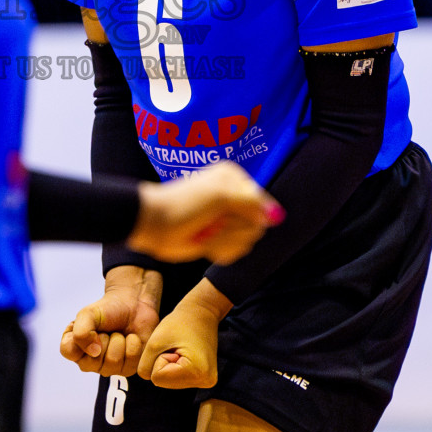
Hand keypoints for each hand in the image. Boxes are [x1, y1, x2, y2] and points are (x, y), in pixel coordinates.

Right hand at [61, 267, 161, 376]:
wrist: (134, 305)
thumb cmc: (108, 309)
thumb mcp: (89, 313)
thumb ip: (81, 332)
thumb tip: (93, 353)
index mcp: (76, 346)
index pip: (69, 352)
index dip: (82, 339)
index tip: (92, 327)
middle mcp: (90, 361)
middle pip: (92, 362)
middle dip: (103, 339)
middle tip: (107, 330)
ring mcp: (108, 368)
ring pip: (112, 362)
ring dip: (119, 341)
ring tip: (119, 333)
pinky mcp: (127, 369)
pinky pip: (130, 363)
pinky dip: (133, 345)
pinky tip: (131, 338)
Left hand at [127, 160, 281, 264]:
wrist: (154, 225)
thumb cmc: (183, 204)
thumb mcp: (220, 195)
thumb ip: (252, 202)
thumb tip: (277, 215)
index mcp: (234, 179)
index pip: (263, 202)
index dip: (249, 214)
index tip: (227, 212)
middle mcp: (233, 197)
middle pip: (257, 224)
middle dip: (233, 228)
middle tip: (212, 222)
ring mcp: (226, 219)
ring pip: (247, 240)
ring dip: (223, 240)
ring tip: (204, 231)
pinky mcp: (219, 238)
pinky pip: (235, 252)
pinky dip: (218, 250)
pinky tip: (202, 242)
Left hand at [137, 280, 230, 389]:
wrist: (201, 313)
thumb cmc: (179, 323)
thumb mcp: (155, 341)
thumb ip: (144, 365)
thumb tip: (148, 379)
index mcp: (197, 373)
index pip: (157, 378)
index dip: (158, 358)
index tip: (172, 345)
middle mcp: (205, 382)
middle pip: (164, 382)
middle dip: (163, 363)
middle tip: (176, 346)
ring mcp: (206, 381)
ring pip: (169, 381)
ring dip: (168, 365)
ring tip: (180, 348)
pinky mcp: (203, 378)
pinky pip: (177, 379)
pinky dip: (174, 367)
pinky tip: (184, 353)